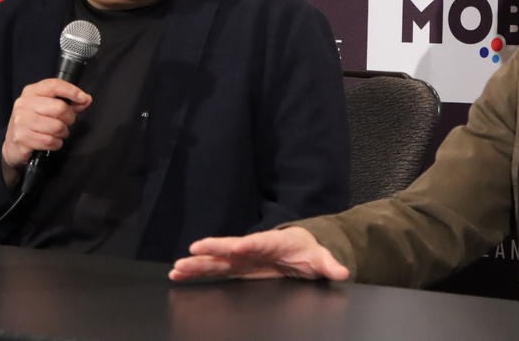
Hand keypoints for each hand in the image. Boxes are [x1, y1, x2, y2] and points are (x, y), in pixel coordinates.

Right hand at [0, 78, 90, 186]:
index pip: (54, 85)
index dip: (72, 91)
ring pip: (57, 127)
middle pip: (60, 108)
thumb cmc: (34, 123)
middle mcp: (24, 104)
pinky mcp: (21, 138)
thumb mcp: (48, 107)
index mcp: (31, 92)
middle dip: (69, 118)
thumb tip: (85, 99)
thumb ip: (69, 102)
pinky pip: (50, 141)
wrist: (13, 144)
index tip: (83, 98)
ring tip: (57, 133)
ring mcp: (21, 121)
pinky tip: (50, 141)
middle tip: (66, 122)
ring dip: (62, 133)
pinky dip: (55, 143)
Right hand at [169, 227, 349, 281]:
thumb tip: (342, 272)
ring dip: (197, 264)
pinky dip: (198, 272)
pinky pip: (216, 270)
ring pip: (217, 261)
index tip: (233, 248)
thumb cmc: (308, 250)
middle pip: (230, 249)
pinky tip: (180, 275)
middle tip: (191, 253)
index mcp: (273, 242)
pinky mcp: (238, 268)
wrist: (301, 249)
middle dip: (212, 251)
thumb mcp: (321, 258)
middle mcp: (253, 248)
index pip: (258, 242)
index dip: (246, 245)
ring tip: (177, 269)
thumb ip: (329, 265)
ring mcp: (243, 258)